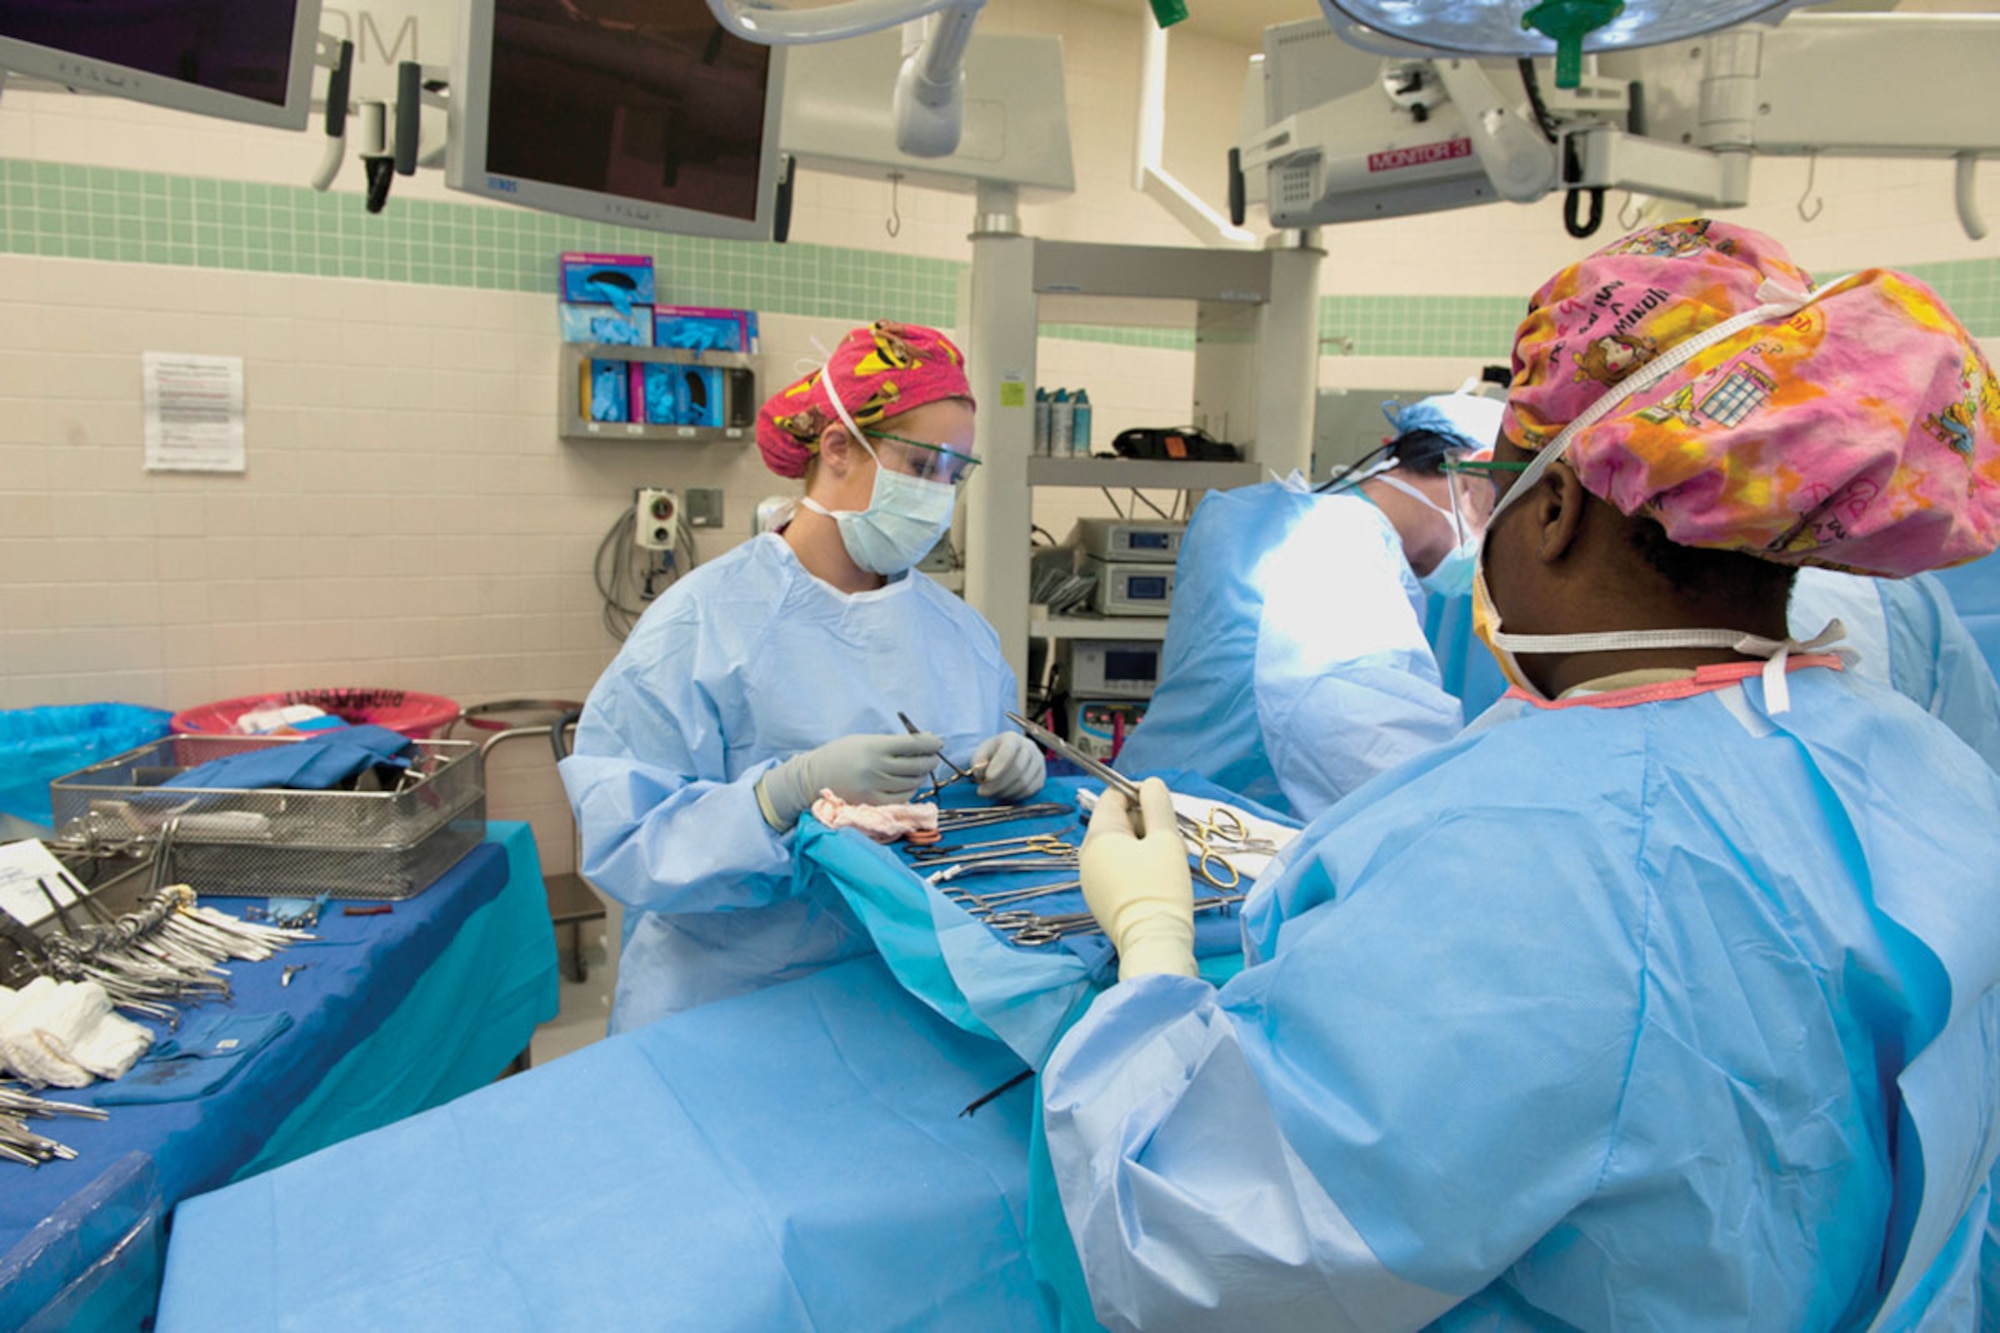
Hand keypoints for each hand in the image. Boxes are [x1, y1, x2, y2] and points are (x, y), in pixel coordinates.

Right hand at [755, 730, 943, 830]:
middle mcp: (876, 768)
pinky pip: (903, 797)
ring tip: (919, 769)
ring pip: (912, 783)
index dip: (930, 743)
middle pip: (916, 765)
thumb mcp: (864, 741)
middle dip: (930, 759)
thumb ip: (893, 743)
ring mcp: (875, 788)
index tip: (937, 742)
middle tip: (933, 756)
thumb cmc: (841, 755)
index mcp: (874, 747)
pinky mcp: (873, 803)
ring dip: (921, 775)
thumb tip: (926, 742)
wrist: (813, 778)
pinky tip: (907, 783)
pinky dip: (910, 790)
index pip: (912, 745)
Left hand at [972, 732, 1044, 800]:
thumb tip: (981, 775)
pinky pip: (1030, 791)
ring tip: (991, 794)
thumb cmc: (992, 755)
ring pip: (1024, 783)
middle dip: (998, 785)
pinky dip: (1015, 797)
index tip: (987, 778)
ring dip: (1005, 793)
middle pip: (1017, 770)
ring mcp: (1038, 762)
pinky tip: (1003, 795)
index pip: (1009, 751)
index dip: (999, 766)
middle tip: (983, 792)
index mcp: (1012, 738)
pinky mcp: (1041, 777)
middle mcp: (1029, 747)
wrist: (1006, 757)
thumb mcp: (980, 754)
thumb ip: (978, 762)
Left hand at [1079, 778, 1196, 981]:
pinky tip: (1157, 879)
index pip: (1113, 796)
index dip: (1139, 793)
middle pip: (1116, 821)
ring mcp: (1089, 879)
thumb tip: (1151, 784)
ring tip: (1168, 859)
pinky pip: (1116, 869)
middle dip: (1145, 822)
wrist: (1153, 941)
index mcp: (1098, 835)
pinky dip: (1136, 866)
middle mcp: (1086, 855)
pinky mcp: (1099, 900)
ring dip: (1144, 845)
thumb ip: (1158, 805)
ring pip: (1118, 846)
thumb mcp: (1166, 839)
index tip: (1164, 806)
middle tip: (1172, 838)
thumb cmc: (1162, 886)